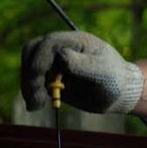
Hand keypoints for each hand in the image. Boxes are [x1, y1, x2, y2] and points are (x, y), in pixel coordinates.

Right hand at [21, 31, 144, 113]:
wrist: (118, 94)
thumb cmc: (115, 79)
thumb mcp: (102, 72)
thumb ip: (82, 64)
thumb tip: (60, 55)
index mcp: (75, 41)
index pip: (49, 42)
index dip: (40, 58)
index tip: (38, 76)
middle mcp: (62, 48)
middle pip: (32, 51)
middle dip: (30, 72)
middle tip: (34, 94)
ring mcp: (54, 63)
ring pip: (30, 67)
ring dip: (28, 85)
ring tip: (36, 105)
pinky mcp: (51, 77)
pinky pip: (34, 81)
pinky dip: (31, 92)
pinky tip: (36, 106)